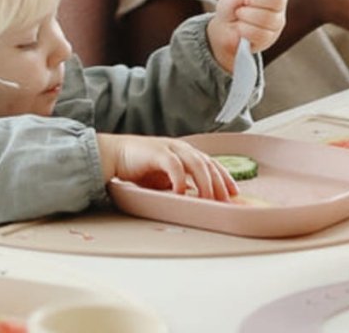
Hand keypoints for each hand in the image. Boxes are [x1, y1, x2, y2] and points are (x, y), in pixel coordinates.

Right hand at [97, 134, 237, 201]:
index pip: (211, 164)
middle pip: (208, 164)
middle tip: (225, 200)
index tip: (234, 192)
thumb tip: (196, 197)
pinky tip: (183, 193)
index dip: (224, 177)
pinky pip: (175, 166)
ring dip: (205, 182)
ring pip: (196, 164)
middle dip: (219, 182)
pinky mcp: (157, 152)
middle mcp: (181, 148)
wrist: (114, 155)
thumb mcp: (165, 178)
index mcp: (185, 153)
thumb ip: (181, 184)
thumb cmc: (139, 167)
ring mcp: (170, 148)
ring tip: (209, 199)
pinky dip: (181, 180)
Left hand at [208, 0, 294, 71]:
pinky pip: (259, 33)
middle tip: (244, 3)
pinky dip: (244, 30)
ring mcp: (276, 23)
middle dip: (255, 0)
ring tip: (240, 16)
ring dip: (246, 16)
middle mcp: (278, 5)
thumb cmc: (230, 7)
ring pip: (267, 18)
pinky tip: (241, 29)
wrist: (221, 30)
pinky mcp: (269, 39)